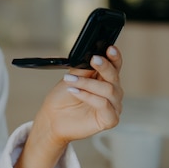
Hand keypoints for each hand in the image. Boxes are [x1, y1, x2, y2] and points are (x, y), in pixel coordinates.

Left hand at [14, 45, 123, 167]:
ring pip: (108, 90)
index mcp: (105, 79)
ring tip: (71, 81)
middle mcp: (112, 92)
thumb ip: (86, 68)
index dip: (115, 56)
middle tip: (93, 59)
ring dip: (88, 83)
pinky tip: (75, 92)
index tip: (109, 48)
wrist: (52, 118)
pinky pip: (104, 104)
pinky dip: (88, 96)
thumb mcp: (73, 77)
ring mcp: (113, 106)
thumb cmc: (63, 98)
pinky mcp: (110, 119)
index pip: (116, 65)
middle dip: (103, 66)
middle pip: (114, 76)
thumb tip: (95, 55)